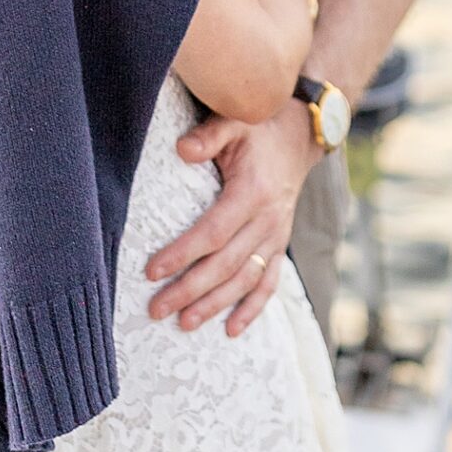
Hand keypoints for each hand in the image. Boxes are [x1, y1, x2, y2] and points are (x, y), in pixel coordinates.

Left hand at [145, 101, 319, 337]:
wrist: (298, 136)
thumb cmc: (257, 128)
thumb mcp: (235, 121)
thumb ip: (209, 135)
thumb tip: (182, 150)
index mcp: (252, 193)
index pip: (213, 232)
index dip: (183, 254)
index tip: (152, 271)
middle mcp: (268, 220)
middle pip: (226, 264)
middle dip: (190, 290)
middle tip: (157, 308)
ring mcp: (276, 236)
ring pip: (245, 279)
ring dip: (215, 305)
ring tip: (185, 323)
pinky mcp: (279, 244)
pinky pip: (269, 283)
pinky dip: (252, 308)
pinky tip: (231, 330)